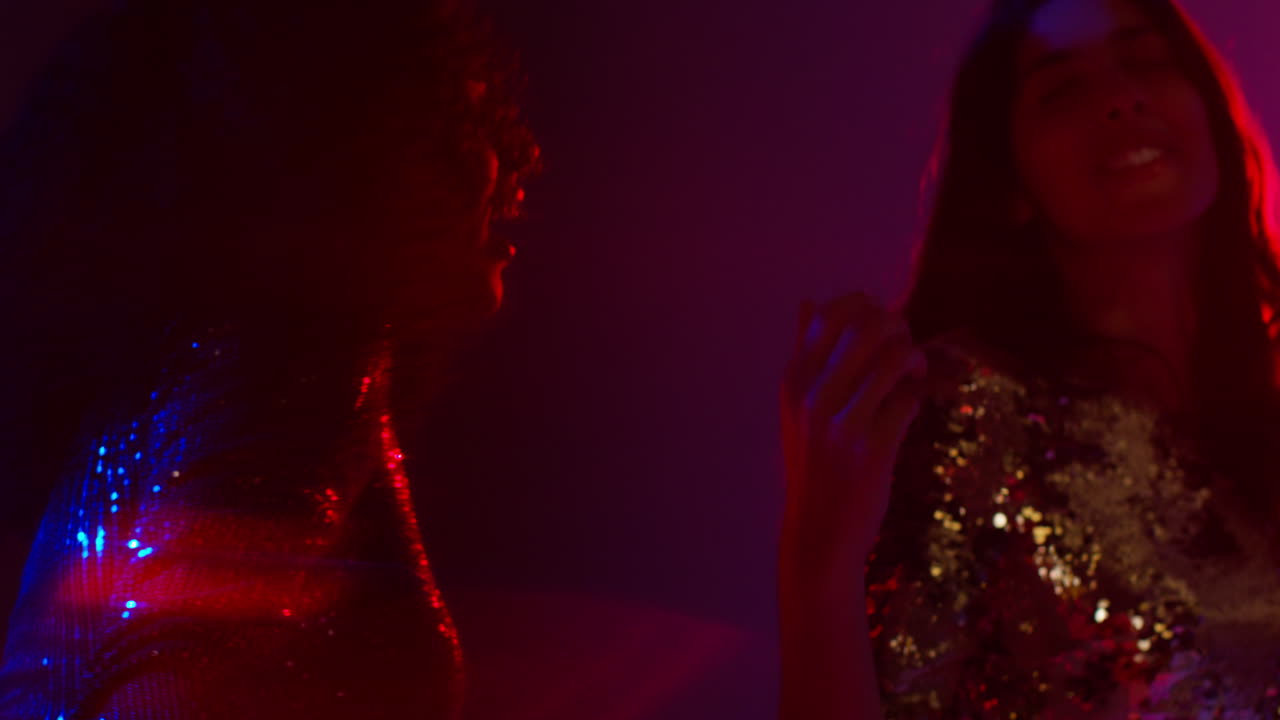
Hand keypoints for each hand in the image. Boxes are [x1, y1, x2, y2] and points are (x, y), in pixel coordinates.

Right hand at [778, 291, 927, 599]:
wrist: (817, 534)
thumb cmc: (812, 465)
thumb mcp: (795, 407)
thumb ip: (805, 353)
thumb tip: (809, 302)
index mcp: (793, 380)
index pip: (831, 314)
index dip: (865, 308)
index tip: (878, 328)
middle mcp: (813, 395)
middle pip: (869, 327)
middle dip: (898, 329)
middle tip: (904, 350)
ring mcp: (842, 422)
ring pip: (895, 357)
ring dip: (913, 360)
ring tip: (913, 374)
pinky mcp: (872, 448)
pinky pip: (910, 398)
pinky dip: (918, 396)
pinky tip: (911, 407)